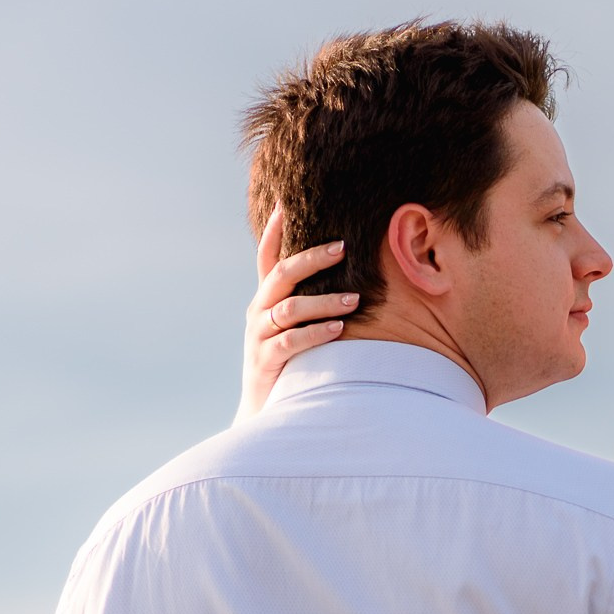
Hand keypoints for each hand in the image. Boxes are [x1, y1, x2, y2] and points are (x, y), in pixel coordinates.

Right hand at [236, 204, 359, 422]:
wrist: (265, 410)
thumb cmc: (290, 364)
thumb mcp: (294, 328)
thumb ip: (311, 303)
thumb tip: (351, 277)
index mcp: (265, 300)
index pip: (267, 257)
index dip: (274, 230)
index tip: (286, 202)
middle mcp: (258, 313)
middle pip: (281, 275)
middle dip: (312, 259)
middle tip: (344, 247)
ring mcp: (259, 337)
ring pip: (289, 309)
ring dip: (324, 301)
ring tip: (355, 299)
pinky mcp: (265, 362)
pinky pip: (291, 342)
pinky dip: (316, 333)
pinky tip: (339, 329)